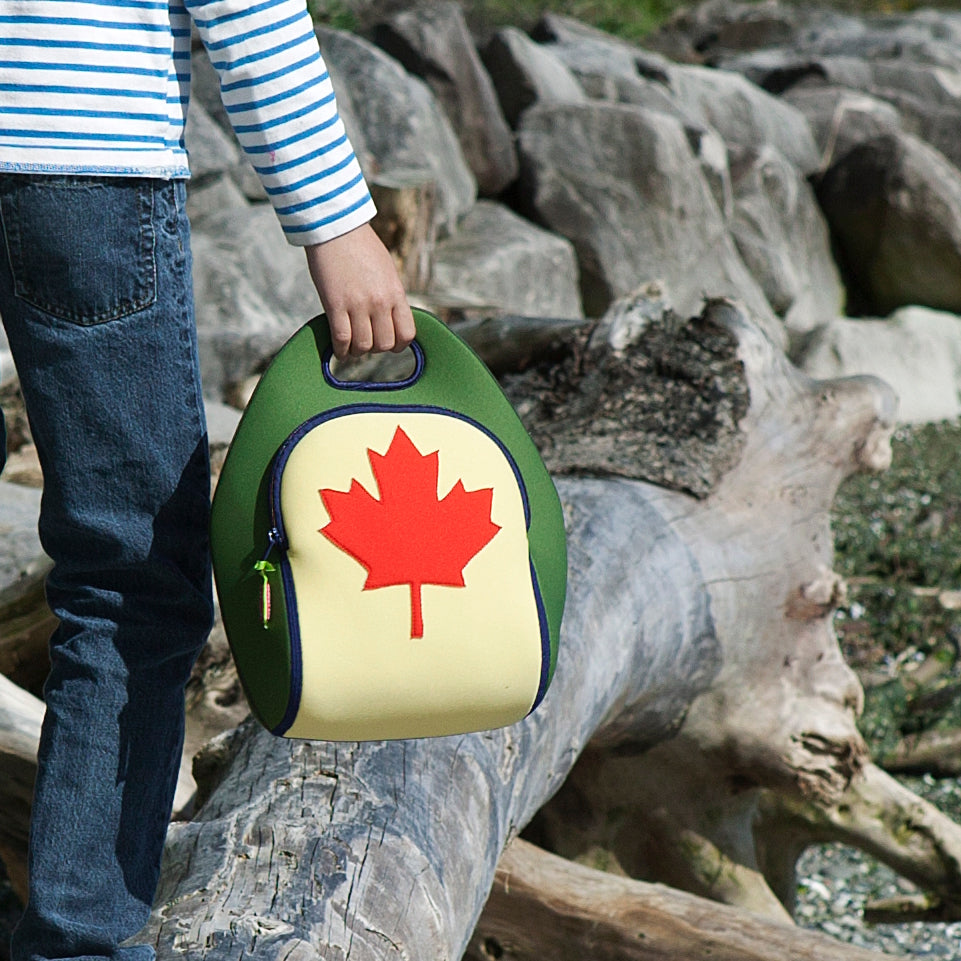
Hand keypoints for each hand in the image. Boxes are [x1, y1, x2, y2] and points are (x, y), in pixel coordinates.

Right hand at [304, 223, 415, 359]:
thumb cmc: (361, 247)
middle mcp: (380, 302)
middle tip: (367, 342)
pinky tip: (339, 349)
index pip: (407, 334)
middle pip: (384, 344)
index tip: (389, 343)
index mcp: (396, 293)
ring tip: (352, 346)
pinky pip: (342, 339)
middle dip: (376, 348)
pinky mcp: (335, 304)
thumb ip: (391, 296)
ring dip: (357, 352)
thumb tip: (390, 320)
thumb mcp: (387, 271)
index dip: (398, 345)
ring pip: (363, 346)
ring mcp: (358, 304)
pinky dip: (340, 350)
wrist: (336, 228)